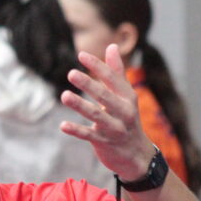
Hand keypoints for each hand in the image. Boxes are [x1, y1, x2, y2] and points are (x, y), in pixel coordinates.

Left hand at [60, 44, 155, 180]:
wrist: (137, 155)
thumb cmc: (127, 119)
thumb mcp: (125, 96)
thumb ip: (117, 72)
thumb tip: (112, 46)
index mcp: (128, 97)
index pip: (113, 78)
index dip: (97, 66)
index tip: (81, 55)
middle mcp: (124, 112)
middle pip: (105, 96)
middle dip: (89, 85)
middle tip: (71, 73)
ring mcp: (115, 128)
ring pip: (96, 115)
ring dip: (80, 105)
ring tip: (64, 96)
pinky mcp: (105, 143)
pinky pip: (89, 135)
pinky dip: (76, 130)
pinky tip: (63, 125)